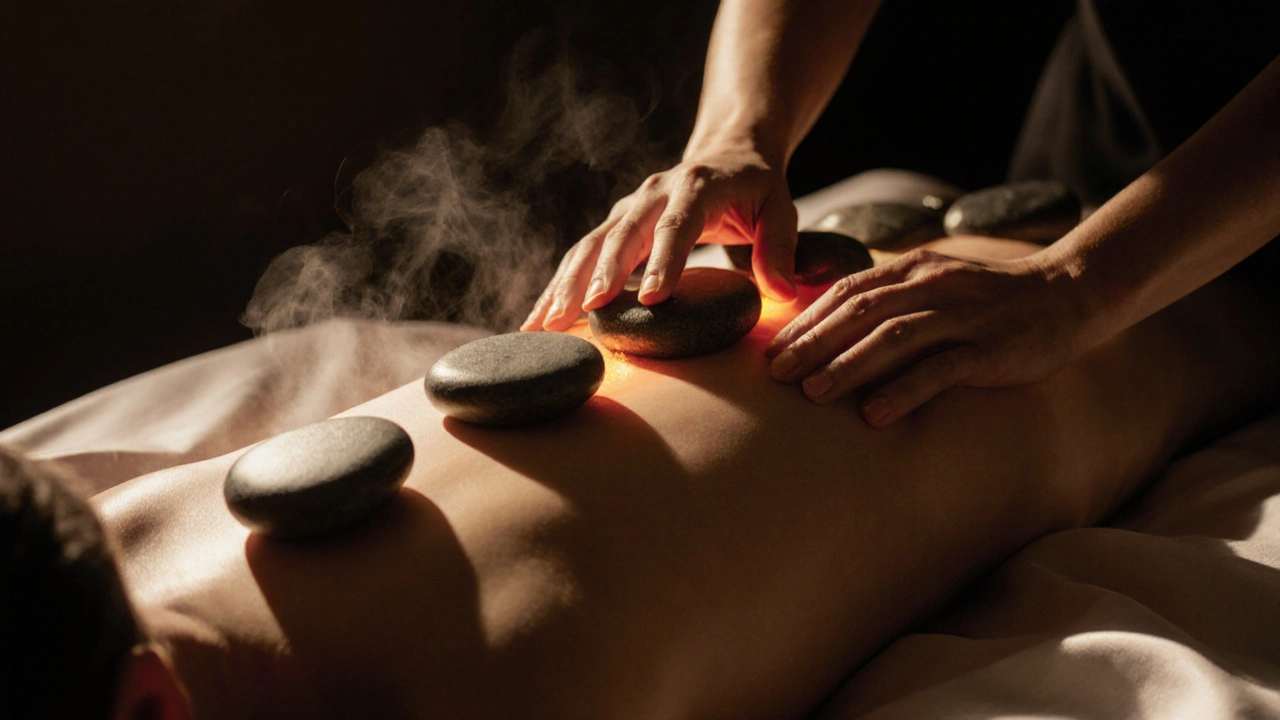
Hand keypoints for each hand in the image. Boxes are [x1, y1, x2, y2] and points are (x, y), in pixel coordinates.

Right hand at [522, 148, 798, 331]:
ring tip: (542, 325)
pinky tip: (540, 320)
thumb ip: (780, 249)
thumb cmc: (756, 187)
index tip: (653, 298)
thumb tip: (782, 293)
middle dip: (599, 276)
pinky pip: (581, 256)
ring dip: (564, 285)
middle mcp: (654, 193)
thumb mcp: (780, 209)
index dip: (664, 261)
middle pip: (621, 235)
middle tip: (581, 313)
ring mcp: (629, 209)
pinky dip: (560, 287)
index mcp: (698, 186)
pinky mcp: (615, 226)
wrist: (728, 150)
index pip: (678, 225)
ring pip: (590, 246)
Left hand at [765, 248, 1090, 426]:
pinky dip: (903, 391)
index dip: (805, 320)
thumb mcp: (933, 285)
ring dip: (847, 366)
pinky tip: (873, 414)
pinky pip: (940, 370)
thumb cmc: (987, 299)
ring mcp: (961, 317)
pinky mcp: (988, 349)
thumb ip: (888, 298)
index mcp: (912, 270)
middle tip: (777, 375)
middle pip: (859, 312)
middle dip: (813, 343)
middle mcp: (931, 287)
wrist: (1065, 294)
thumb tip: (828, 325)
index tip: (771, 350)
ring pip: (893, 337)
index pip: (846, 291)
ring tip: (812, 394)